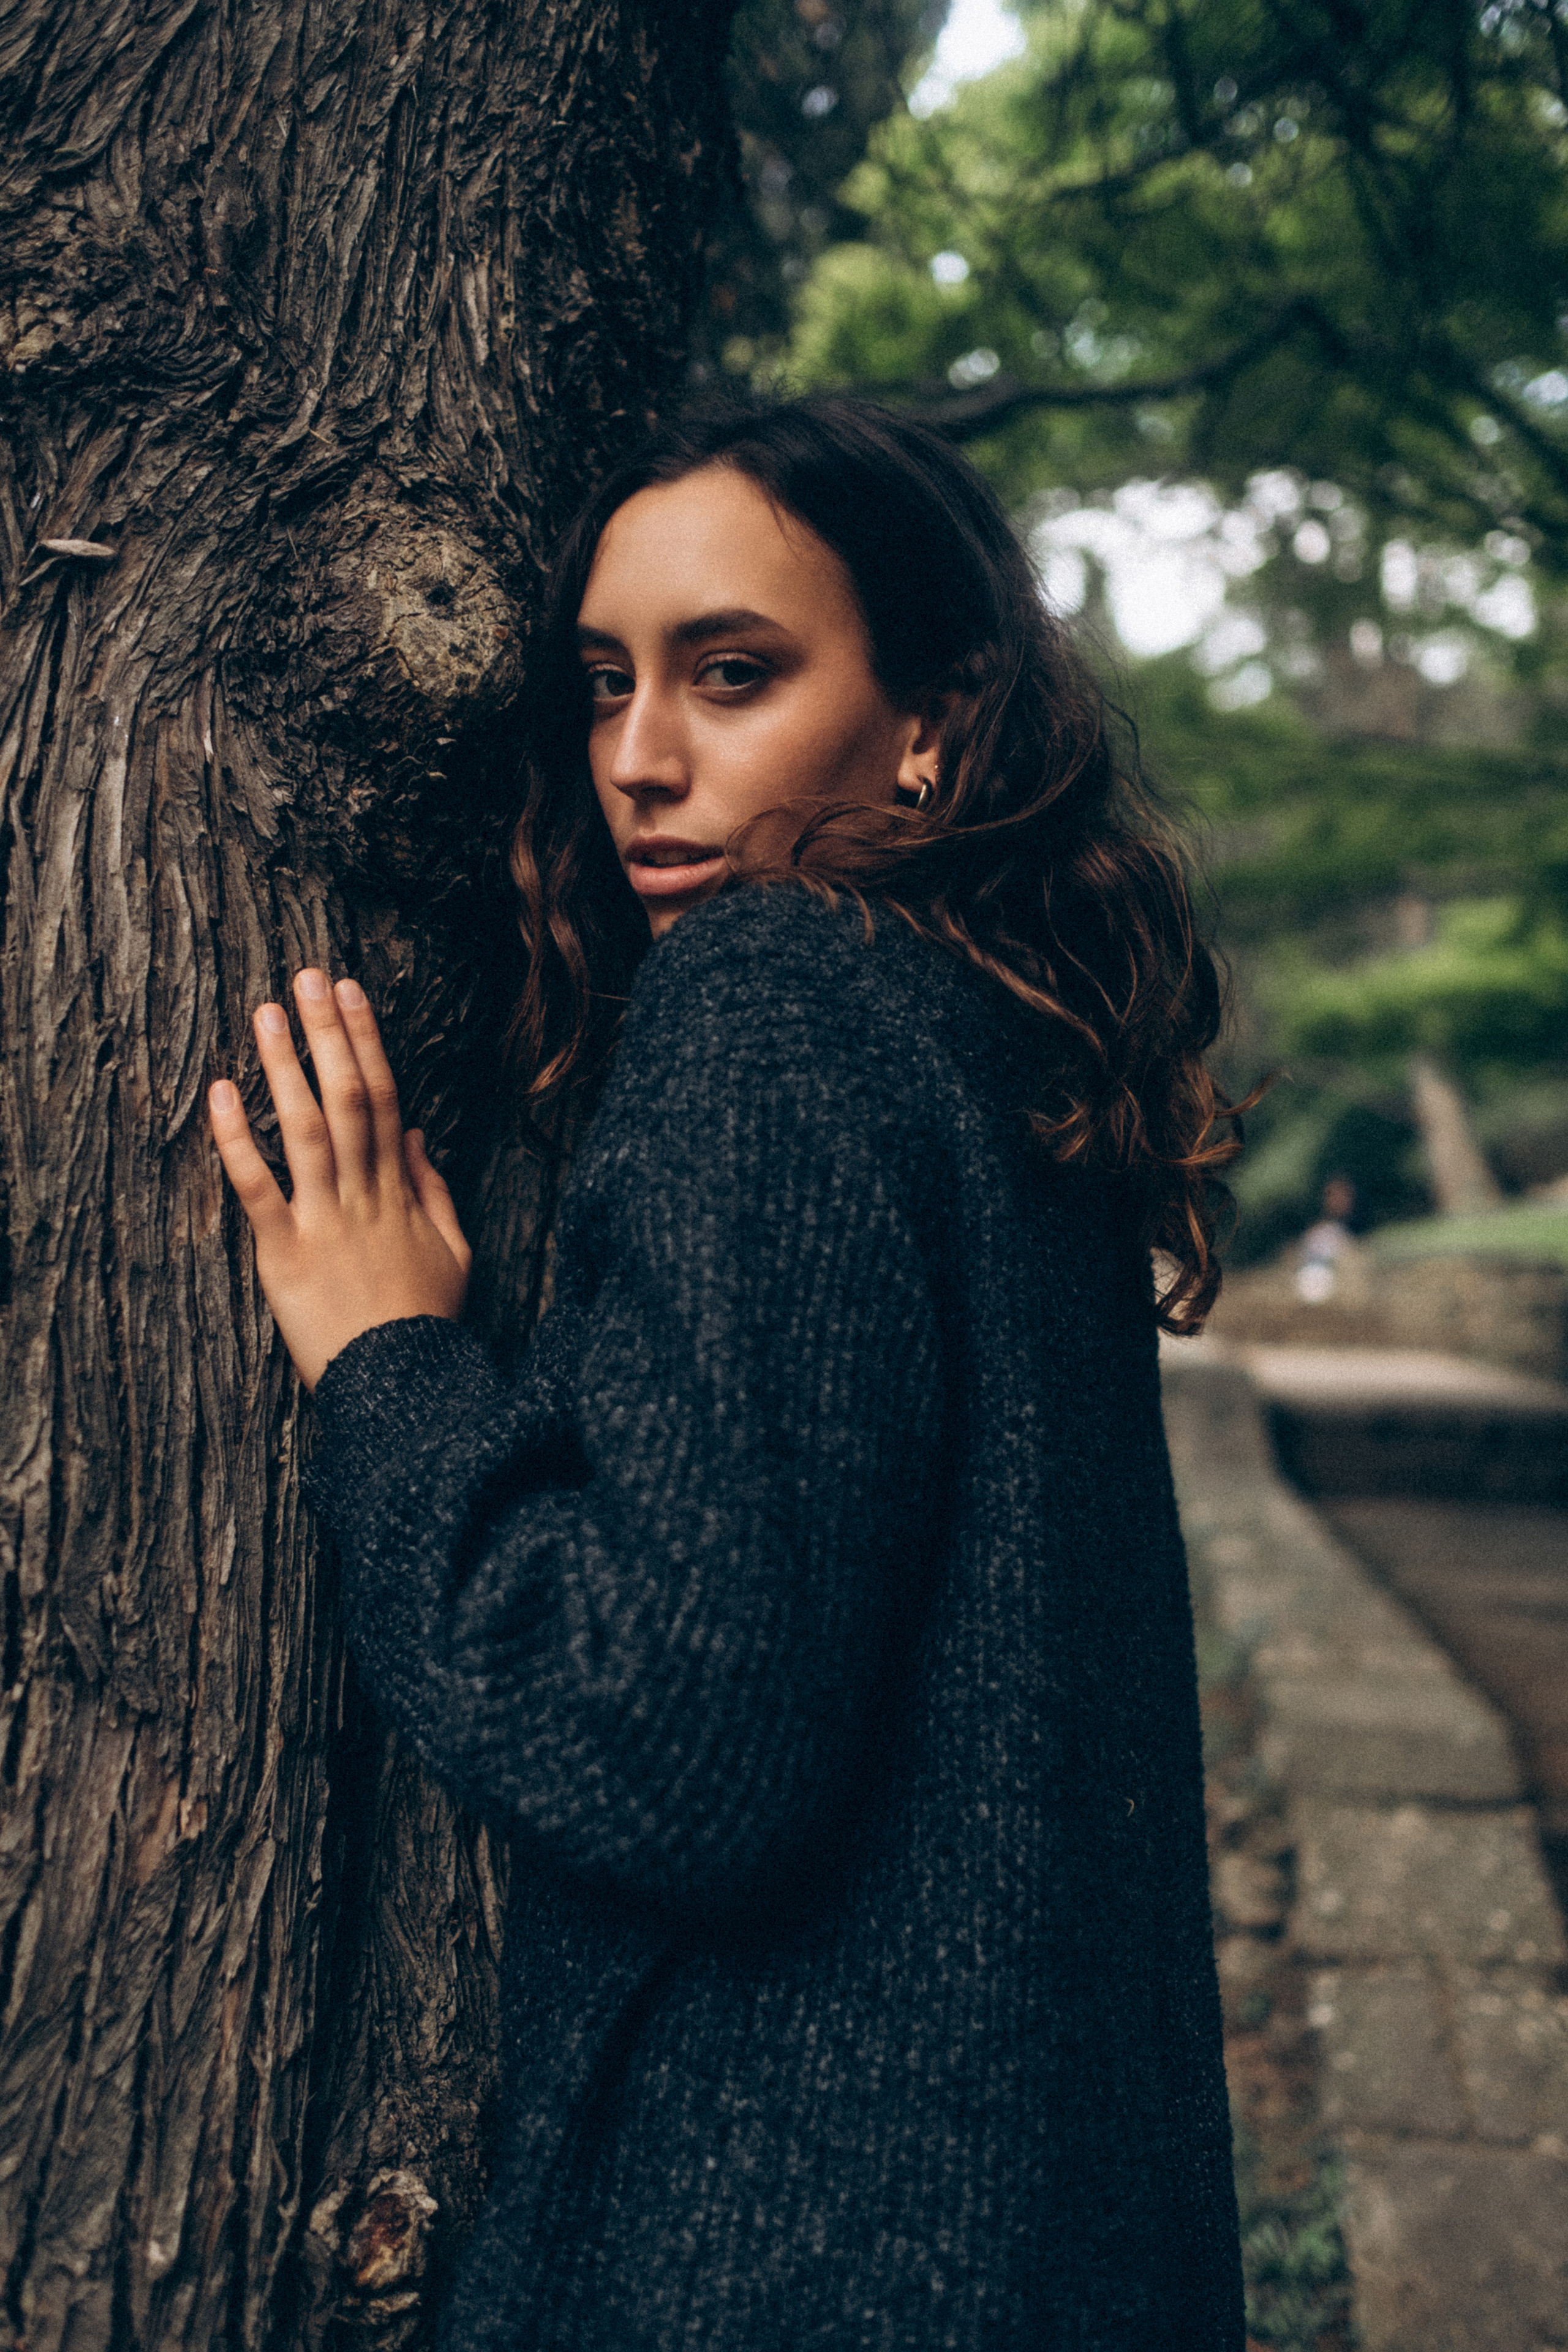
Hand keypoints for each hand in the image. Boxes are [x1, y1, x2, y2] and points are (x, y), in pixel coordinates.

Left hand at [209, 970, 471, 1389]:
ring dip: (287, 1065)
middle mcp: (365, 1195)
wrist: (403, 1386)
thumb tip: (420, 1136)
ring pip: (308, 1128)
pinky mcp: (286, 1253)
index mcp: (401, 1192)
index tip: (350, 993)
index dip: (368, 1041)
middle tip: (306, 977)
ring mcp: (326, 1221)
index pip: (387, 1099)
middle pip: (350, 1097)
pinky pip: (259, 1187)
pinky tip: (220, 1093)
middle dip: (329, 1034)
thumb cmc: (427, 1324)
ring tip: (266, 1013)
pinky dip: (237, 1139)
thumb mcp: (455, 1254)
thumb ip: (436, 1193)